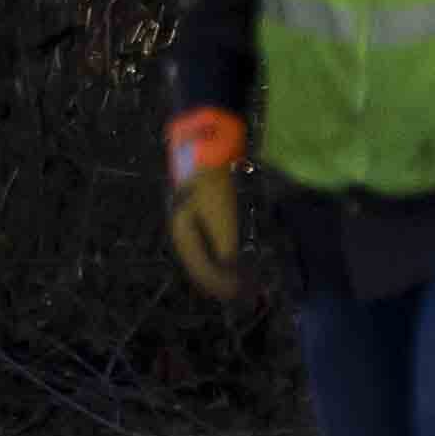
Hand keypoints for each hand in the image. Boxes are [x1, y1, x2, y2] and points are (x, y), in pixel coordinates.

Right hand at [161, 114, 257, 306]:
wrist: (206, 138)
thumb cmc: (212, 174)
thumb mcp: (220, 210)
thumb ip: (223, 241)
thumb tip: (229, 270)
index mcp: (183, 234)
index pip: (203, 271)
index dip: (224, 287)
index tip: (246, 297)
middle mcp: (183, 231)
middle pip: (203, 267)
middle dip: (225, 283)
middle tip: (250, 294)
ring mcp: (191, 221)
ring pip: (207, 256)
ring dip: (227, 271)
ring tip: (247, 281)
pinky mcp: (202, 210)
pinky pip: (212, 242)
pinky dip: (226, 255)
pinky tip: (238, 259)